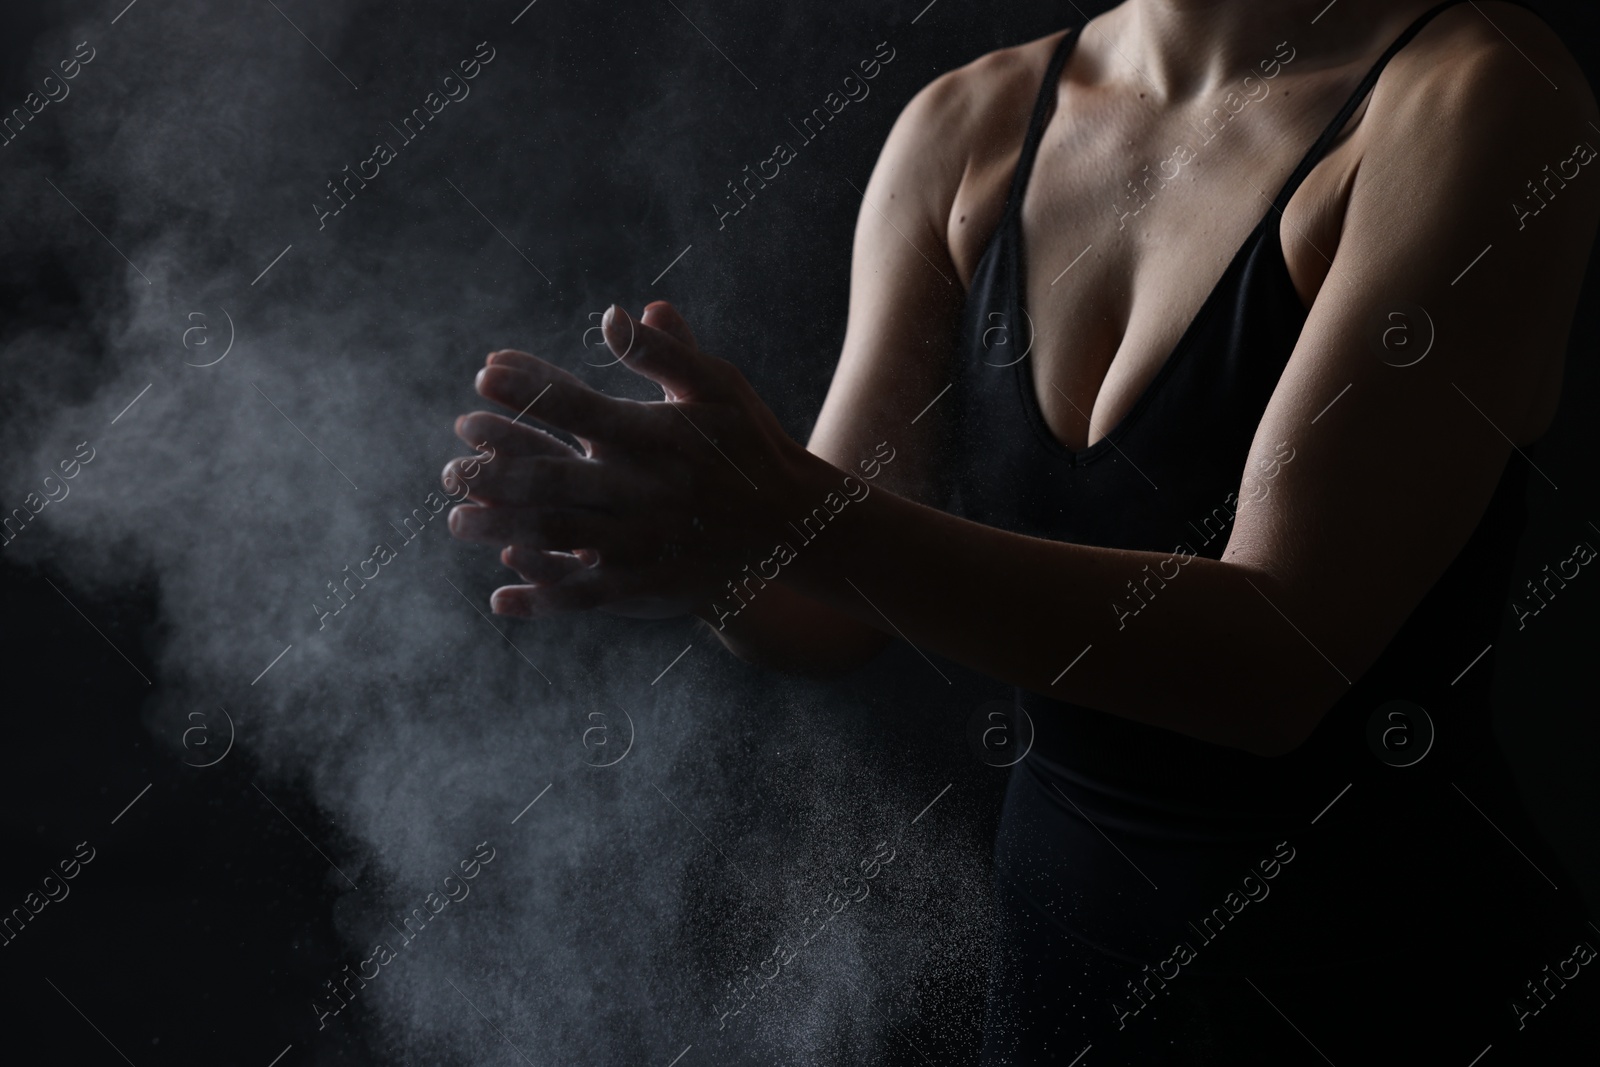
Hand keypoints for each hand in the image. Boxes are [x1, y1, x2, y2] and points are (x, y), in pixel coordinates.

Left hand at [443, 301, 811, 618]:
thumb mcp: (718, 386)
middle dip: (495, 469)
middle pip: (557, 478)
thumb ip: (666, 352)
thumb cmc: (748, 442)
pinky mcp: (653, 582)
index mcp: (659, 436)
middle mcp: (649, 488)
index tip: (483, 375)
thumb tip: (615, 314)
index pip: (581, 407)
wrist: (795, 521)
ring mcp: (649, 539)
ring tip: (456, 519)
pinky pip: (589, 593)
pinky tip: (501, 594)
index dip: (530, 389)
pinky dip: (543, 595)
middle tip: (450, 464)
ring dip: (503, 528)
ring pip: (563, 536)